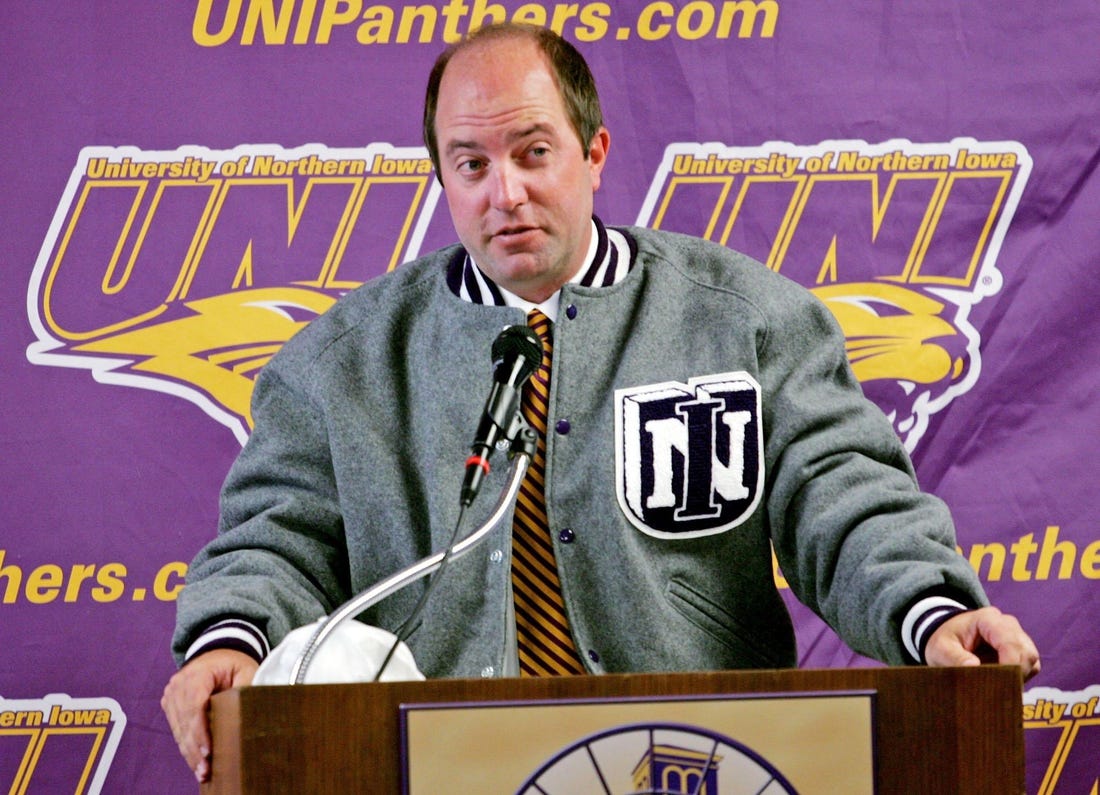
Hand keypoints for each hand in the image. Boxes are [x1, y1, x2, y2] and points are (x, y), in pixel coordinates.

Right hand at [161, 649, 258, 781]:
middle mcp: (179, 683)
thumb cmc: (234, 663)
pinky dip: (186, 745)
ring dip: (189, 751)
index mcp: (197, 673)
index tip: (208, 750)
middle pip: (185, 721)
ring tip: (201, 771)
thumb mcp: (246, 669)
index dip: (200, 730)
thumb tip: (251, 711)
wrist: (217, 653)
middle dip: (195, 748)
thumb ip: (247, 687)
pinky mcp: (170, 704)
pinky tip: (194, 761)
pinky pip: (176, 728)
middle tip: (206, 770)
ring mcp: (172, 694)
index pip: (195, 704)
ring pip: (178, 728)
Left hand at [925, 606, 1040, 680]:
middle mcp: (1007, 625)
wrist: (949, 637)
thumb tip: (973, 667)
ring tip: (996, 688)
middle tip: (996, 691)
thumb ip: (954, 657)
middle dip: (1015, 675)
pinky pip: (1029, 667)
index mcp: (988, 619)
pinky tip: (1001, 684)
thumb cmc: (945, 640)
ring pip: (1031, 661)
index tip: (1000, 685)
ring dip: (1017, 678)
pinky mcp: (1021, 651)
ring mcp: (1017, 637)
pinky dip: (1018, 678)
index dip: (1010, 665)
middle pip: (1026, 652)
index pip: (1010, 641)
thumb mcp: (940, 648)